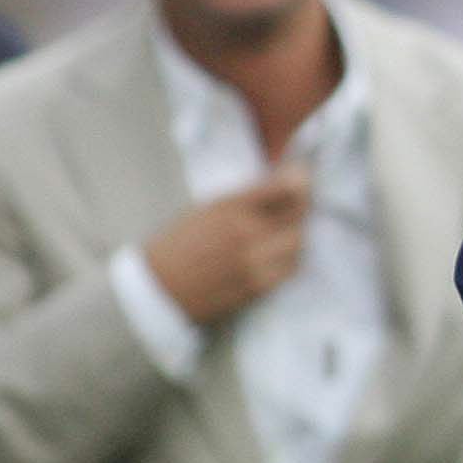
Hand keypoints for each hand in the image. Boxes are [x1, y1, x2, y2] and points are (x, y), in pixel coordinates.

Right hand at [143, 169, 311, 326]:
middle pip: (297, 216)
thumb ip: (244, 198)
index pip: (281, 187)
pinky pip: (289, 269)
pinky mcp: (256, 288)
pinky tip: (282, 252)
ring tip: (289, 228)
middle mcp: (245, 232)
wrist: (158, 287)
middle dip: (303, 206)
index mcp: (229, 206)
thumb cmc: (178, 243)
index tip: (303, 175)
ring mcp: (253, 262)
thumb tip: (280, 184)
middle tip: (301, 202)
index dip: (300, 179)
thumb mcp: (206, 207)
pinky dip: (291, 258)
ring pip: (297, 244)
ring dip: (297, 233)